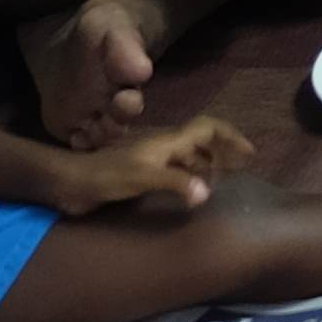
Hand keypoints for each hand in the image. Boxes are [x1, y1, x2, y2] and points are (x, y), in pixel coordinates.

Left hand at [55, 114, 256, 216]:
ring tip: (223, 181)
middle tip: (242, 168)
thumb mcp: (143, 178)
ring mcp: (152, 161)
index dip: (231, 137)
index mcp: (168, 141)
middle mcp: (164, 147)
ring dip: (209, 164)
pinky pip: (176, 172)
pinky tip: (192, 193)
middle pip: (202, 141)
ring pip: (189, 156)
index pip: (207, 128)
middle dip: (224, 151)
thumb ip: (176, 183)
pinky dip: (191, 178)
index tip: (249, 154)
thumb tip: (208, 193)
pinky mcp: (142, 176)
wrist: (72, 183)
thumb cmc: (107, 176)